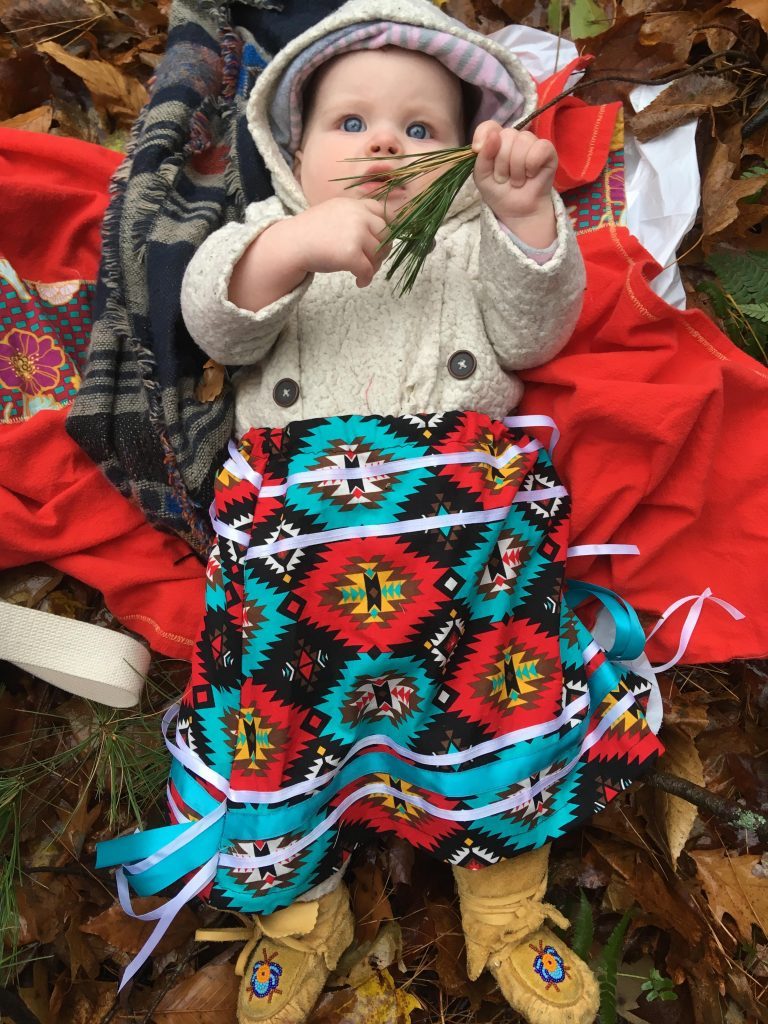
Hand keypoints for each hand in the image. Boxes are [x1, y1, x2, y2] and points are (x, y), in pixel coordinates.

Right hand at [285, 197, 389, 287]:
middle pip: (386, 234)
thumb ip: (354, 217)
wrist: (291, 244)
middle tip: (371, 261)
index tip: (378, 242)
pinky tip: (359, 282)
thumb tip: (379, 234)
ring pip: (378, 254)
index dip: (385, 229)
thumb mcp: (334, 213)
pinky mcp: (351, 254)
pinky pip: (368, 270)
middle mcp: (358, 215)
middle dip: (382, 250)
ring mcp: (356, 234)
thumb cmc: (310, 233)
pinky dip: (366, 278)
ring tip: (362, 273)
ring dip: (373, 267)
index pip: (382, 212)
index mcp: (354, 204)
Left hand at [472, 121, 557, 245]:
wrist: (516, 211)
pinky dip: (532, 164)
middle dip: (502, 163)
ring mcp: (531, 143)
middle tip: (504, 178)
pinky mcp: (547, 151)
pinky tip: (531, 174)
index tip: (477, 150)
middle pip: (506, 135)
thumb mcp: (482, 177)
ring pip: (522, 141)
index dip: (483, 135)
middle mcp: (514, 138)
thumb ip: (482, 157)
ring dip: (517, 168)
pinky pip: (540, 147)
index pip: (489, 126)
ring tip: (517, 180)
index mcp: (495, 141)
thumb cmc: (498, 192)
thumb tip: (494, 136)